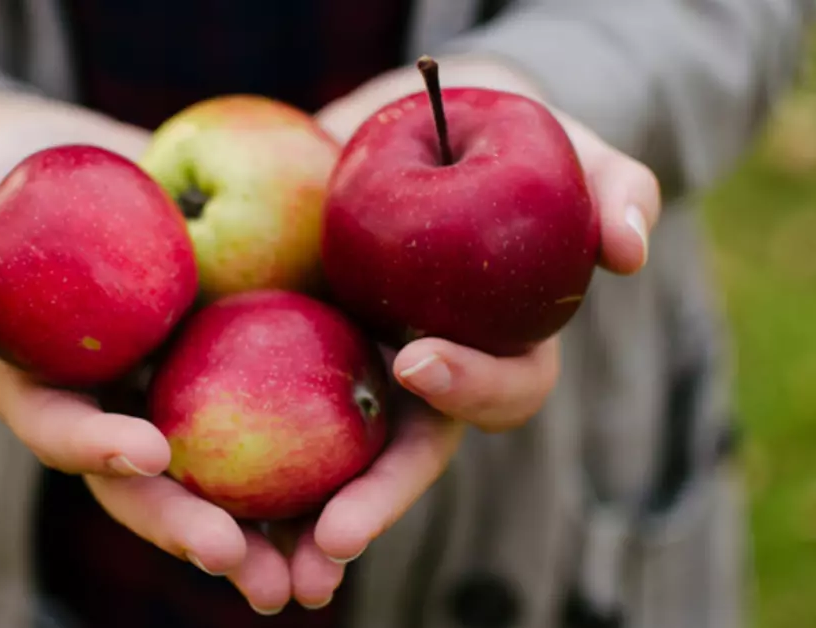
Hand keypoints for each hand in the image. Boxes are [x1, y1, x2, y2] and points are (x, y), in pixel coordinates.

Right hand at [0, 93, 294, 613]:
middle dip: (183, 526)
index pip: (61, 428)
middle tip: (239, 563)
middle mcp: (108, 403)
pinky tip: (354, 502)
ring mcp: (171, 389)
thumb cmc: (4, 173)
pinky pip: (267, 421)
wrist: (83, 151)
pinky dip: (306, 467)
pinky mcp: (227, 365)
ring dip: (256, 533)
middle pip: (142, 482)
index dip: (96, 446)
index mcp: (43, 383)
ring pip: (211, 476)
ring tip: (309, 578)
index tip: (149, 451)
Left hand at [270, 55, 662, 607]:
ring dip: (300, 525)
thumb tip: (629, 251)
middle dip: (373, 504)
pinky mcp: (285, 351)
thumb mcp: (556, 146)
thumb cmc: (492, 136)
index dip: (467, 384)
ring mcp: (352, 371)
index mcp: (489, 346)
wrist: (399, 124)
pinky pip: (256, 416)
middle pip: (403, 459)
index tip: (415, 357)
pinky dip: (231, 464)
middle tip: (333, 540)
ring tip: (266, 575)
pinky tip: (187, 491)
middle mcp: (419, 377)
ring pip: (331, 467)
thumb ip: (610, 186)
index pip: (495, 389)